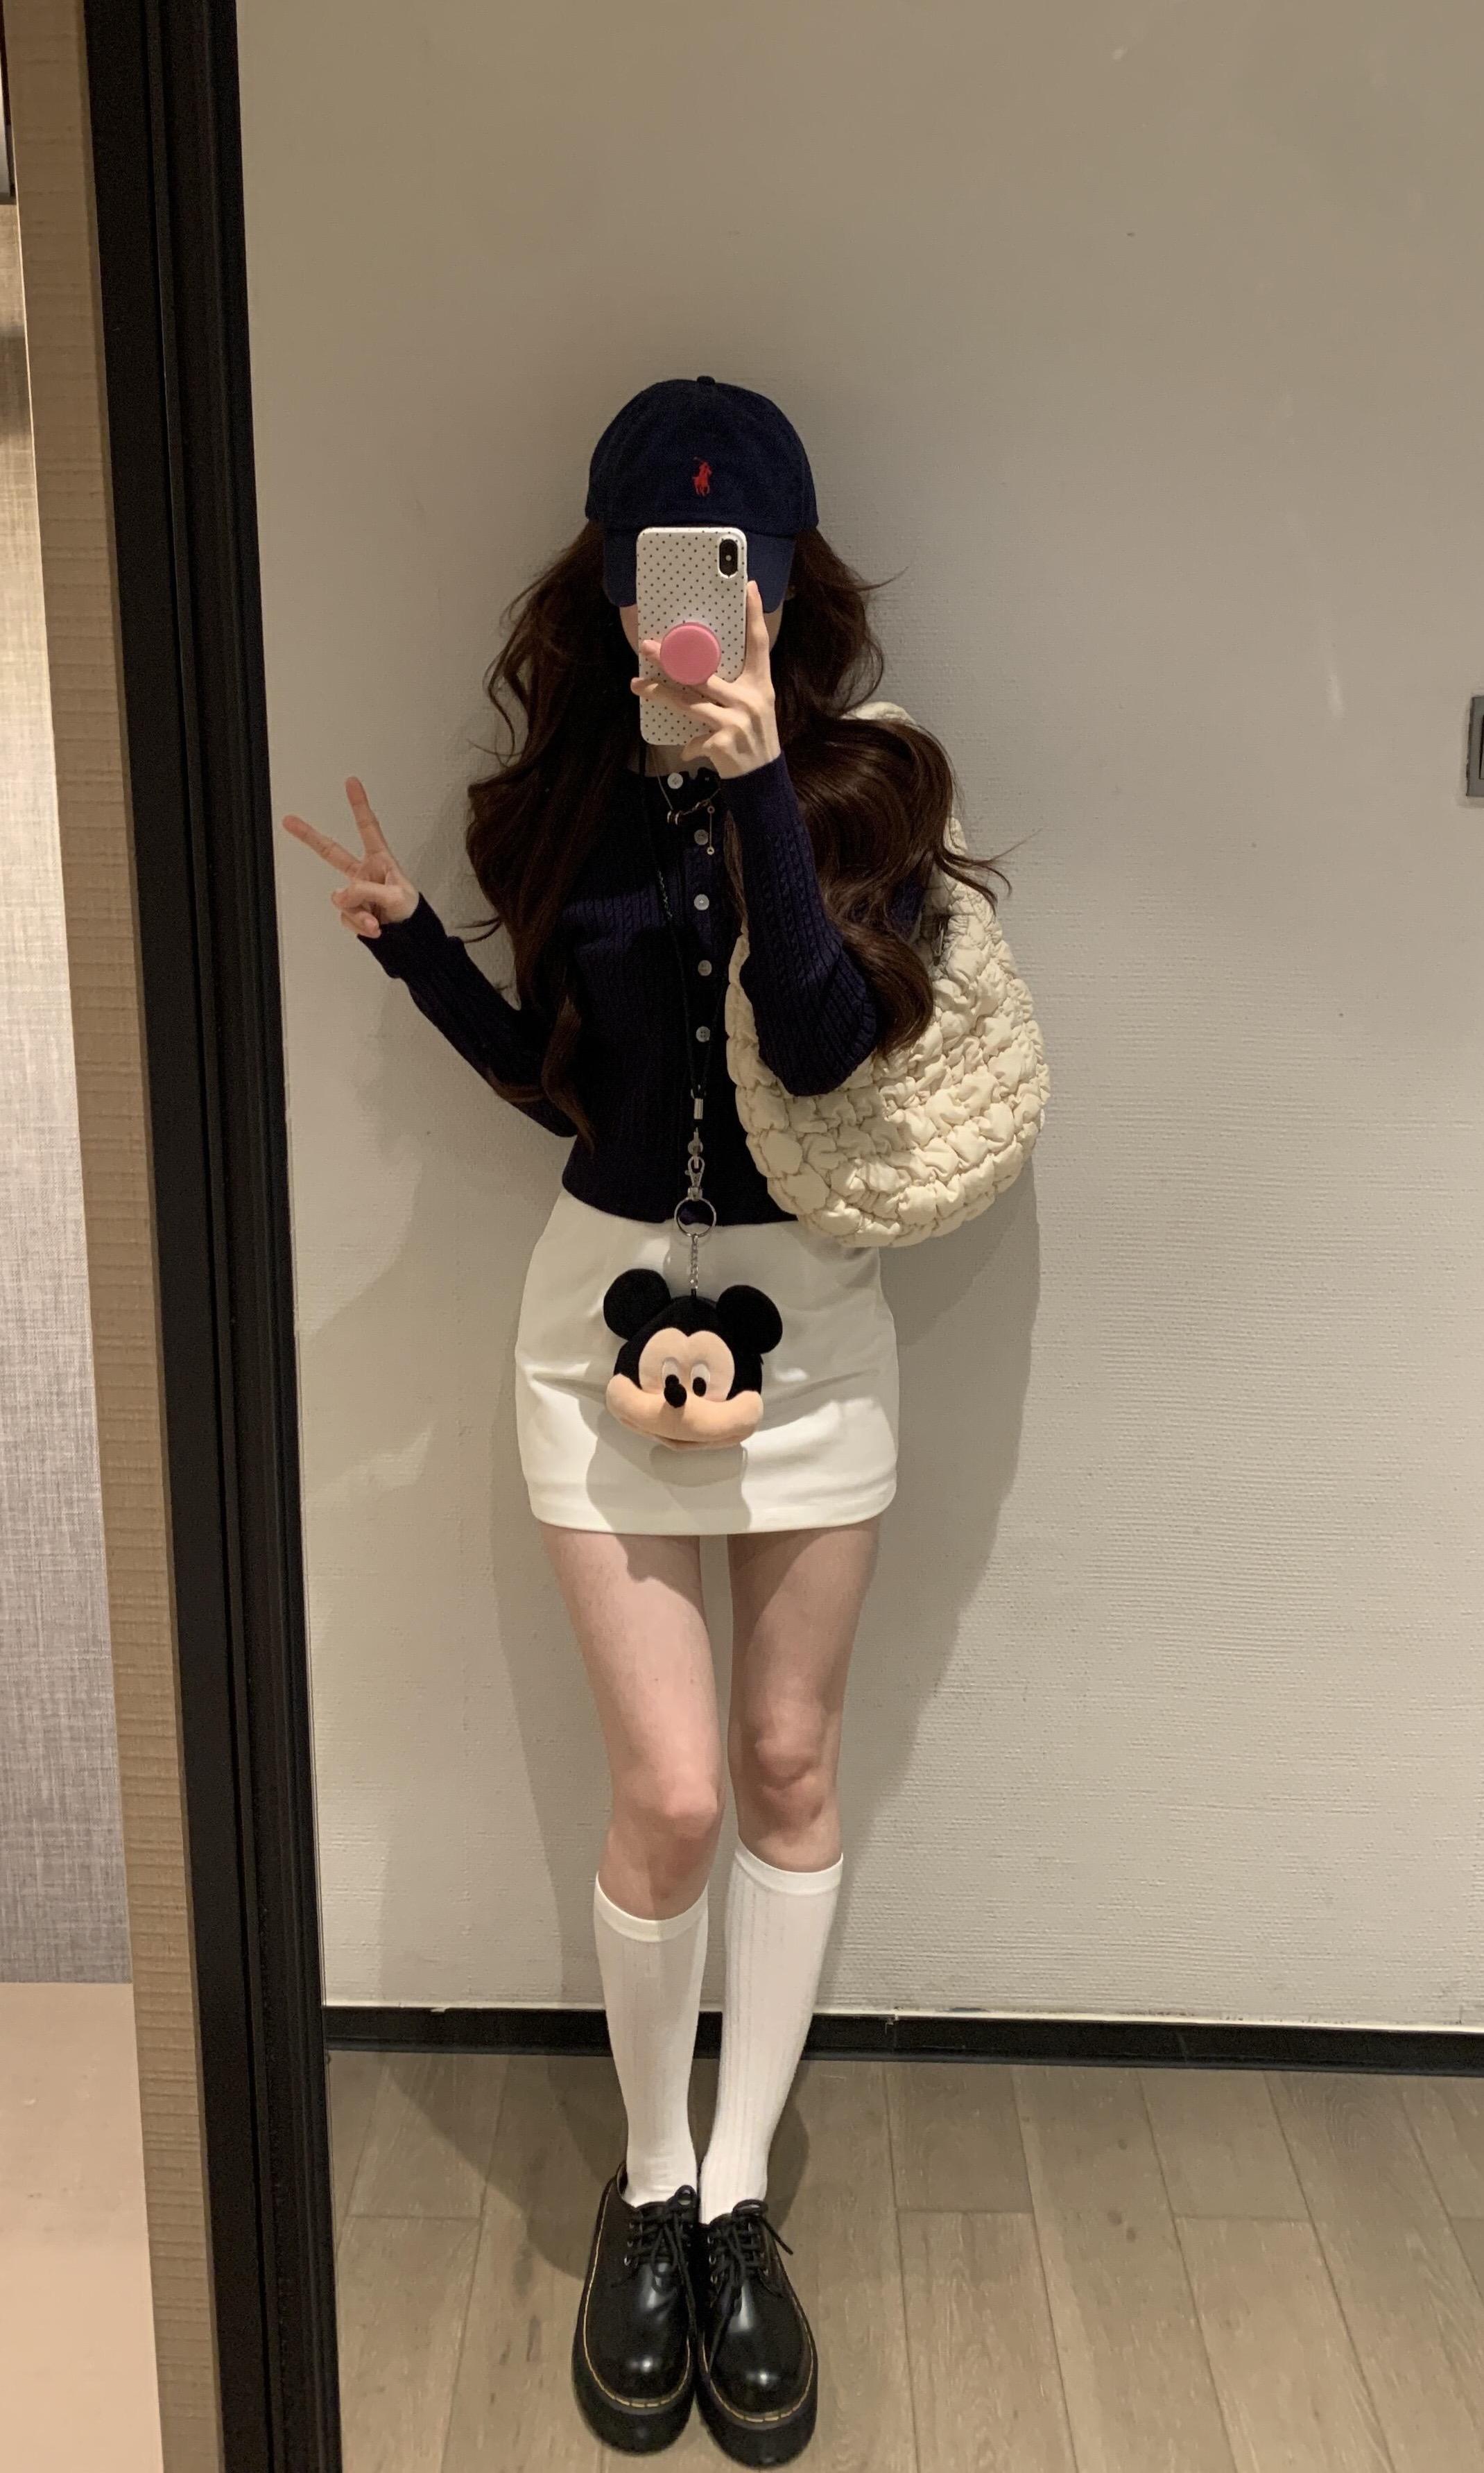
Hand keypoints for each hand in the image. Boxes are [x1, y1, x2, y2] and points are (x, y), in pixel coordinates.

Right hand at [279, 777, 417, 938]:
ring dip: (359, 913)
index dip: (359, 805)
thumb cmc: (409, 910)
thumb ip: (366, 891)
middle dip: (309, 836)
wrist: (410, 937)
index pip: (368, 828)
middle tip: (290, 820)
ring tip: (377, 920)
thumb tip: (340, 895)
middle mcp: (363, 873)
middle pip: (331, 851)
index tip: (352, 783)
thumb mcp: (396, 896)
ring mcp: (355, 893)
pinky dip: (359, 925)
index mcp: (379, 860)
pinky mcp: (351, 911)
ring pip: (342, 899)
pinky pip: (346, 917)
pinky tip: (374, 928)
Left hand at [630, 578, 781, 778]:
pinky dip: (690, 745)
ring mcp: (736, 720)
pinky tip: (692, 750)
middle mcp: (749, 698)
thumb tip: (698, 673)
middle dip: (671, 659)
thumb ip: (733, 688)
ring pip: (687, 701)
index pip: (758, 644)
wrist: (763, 779)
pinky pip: (694, 738)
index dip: (755, 614)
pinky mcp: (722, 742)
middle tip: (647, 646)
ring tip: (638, 686)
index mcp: (760, 684)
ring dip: (659, 694)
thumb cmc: (754, 738)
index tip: (750, 587)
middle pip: (702, 672)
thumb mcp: (754, 707)